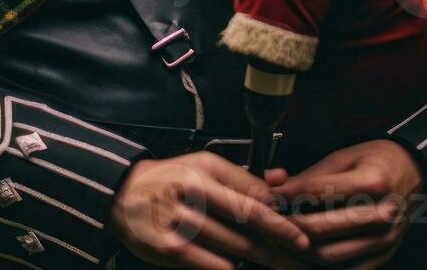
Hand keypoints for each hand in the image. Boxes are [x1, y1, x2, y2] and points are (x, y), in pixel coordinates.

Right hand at [106, 151, 310, 268]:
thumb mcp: (204, 166)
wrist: (122, 194)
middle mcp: (194, 192)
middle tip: (305, 253)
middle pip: (249, 219)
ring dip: (264, 259)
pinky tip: (240, 268)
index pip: (254, 194)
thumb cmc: (170, 179)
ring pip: (234, 246)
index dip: (282, 216)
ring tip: (285, 265)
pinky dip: (229, 268)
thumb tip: (282, 180)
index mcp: (206, 169)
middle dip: (282, 240)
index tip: (302, 231)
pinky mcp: (169, 248)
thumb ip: (244, 177)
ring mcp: (180, 222)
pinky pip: (211, 264)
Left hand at [272, 140, 425, 267]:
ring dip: (298, 249)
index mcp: (373, 183)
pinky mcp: (382, 257)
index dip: (286, 194)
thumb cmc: (376, 163)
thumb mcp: (343, 158)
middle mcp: (382, 215)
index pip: (317, 193)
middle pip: (320, 230)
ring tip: (282, 236)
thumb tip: (272, 182)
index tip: (268, 194)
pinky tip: (304, 253)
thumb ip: (307, 175)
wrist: (413, 174)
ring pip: (328, 256)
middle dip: (286, 225)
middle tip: (268, 219)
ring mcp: (384, 240)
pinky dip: (319, 266)